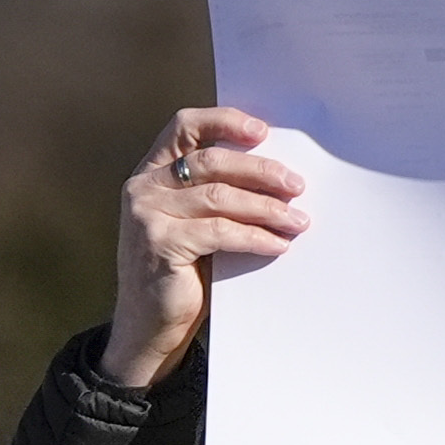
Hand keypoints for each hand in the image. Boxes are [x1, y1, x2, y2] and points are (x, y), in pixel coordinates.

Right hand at [105, 108, 307, 388]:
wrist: (150, 322)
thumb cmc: (184, 270)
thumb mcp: (197, 224)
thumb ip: (217, 197)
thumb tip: (280, 183)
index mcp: (153, 171)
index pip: (184, 127)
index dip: (223, 121)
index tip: (262, 131)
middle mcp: (144, 185)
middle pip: (211, 161)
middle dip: (261, 171)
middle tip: (297, 186)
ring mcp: (148, 213)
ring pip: (219, 197)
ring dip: (267, 208)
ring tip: (299, 221)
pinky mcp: (160, 243)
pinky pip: (220, 232)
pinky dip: (255, 237)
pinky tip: (279, 245)